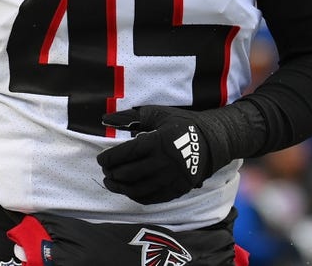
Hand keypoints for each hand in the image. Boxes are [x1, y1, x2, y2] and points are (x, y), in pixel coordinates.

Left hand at [97, 106, 218, 204]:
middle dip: (112, 173)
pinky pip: (151, 198)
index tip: (101, 159)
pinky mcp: (176, 190)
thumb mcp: (158, 114)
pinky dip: (135, 196)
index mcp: (157, 142)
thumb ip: (132, 116)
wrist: (210, 142)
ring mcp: (171, 179)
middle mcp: (163, 162)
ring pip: (138, 189)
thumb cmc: (180, 124)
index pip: (126, 154)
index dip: (109, 158)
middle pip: (129, 174)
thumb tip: (107, 119)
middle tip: (105, 170)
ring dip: (120, 188)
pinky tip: (128, 190)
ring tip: (111, 182)